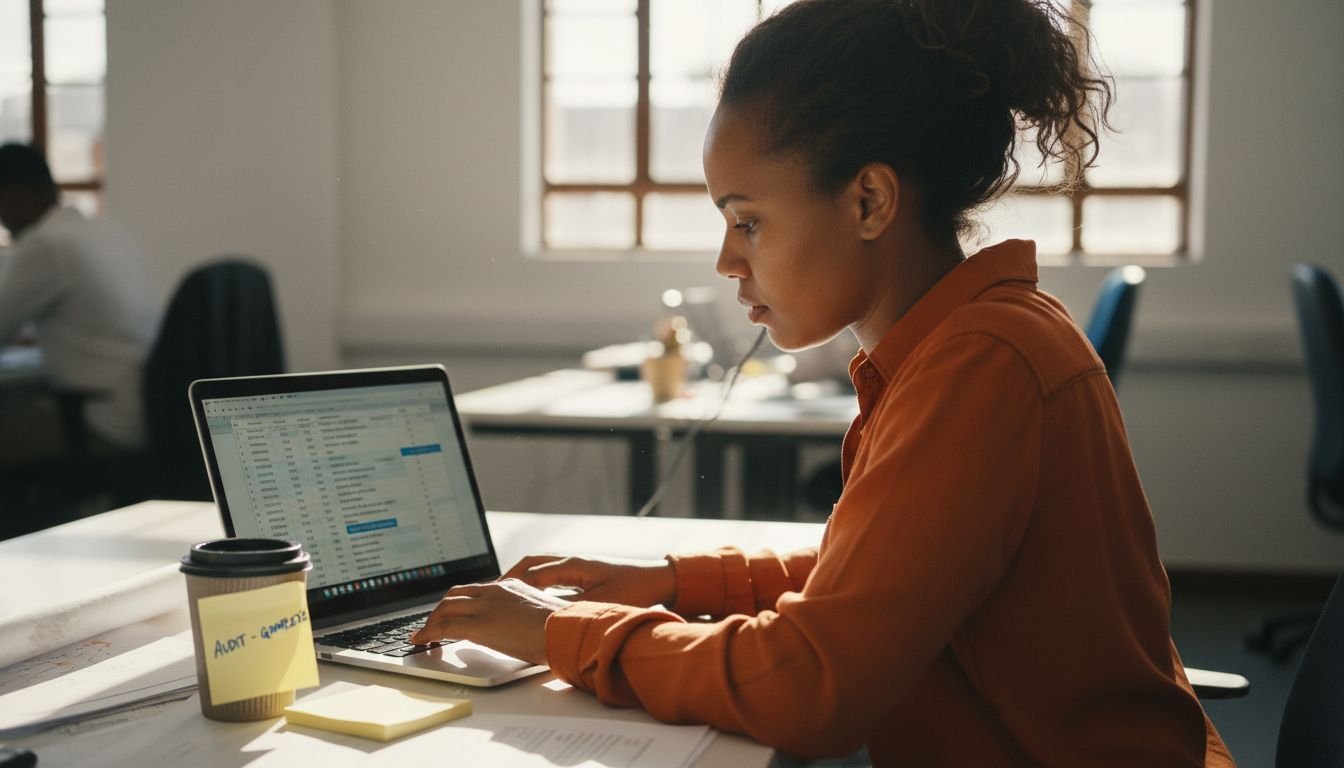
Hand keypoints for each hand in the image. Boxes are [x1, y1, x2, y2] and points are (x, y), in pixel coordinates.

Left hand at [409, 579, 567, 664]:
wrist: (566, 632)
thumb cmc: (562, 629)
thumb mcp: (540, 615)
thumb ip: (523, 616)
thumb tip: (519, 631)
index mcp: (510, 586)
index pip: (474, 589)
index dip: (457, 602)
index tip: (450, 613)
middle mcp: (494, 591)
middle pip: (455, 595)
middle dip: (440, 610)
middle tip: (432, 625)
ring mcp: (485, 606)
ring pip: (445, 608)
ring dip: (431, 622)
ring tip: (424, 637)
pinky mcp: (479, 625)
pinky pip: (444, 626)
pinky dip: (428, 633)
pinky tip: (422, 641)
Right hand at [501, 554, 675, 607]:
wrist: (660, 579)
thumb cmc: (636, 590)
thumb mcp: (601, 604)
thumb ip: (571, 609)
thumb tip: (543, 615)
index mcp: (574, 565)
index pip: (532, 573)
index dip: (510, 585)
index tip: (493, 597)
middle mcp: (572, 562)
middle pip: (530, 564)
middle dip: (508, 578)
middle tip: (489, 595)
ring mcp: (577, 566)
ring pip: (539, 568)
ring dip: (520, 579)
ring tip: (503, 596)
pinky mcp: (582, 574)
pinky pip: (550, 574)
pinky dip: (535, 583)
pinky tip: (530, 598)